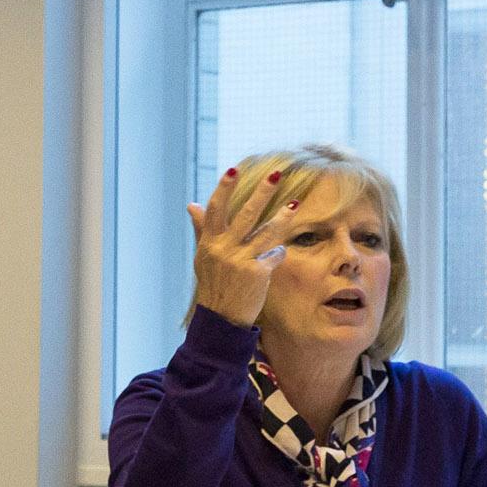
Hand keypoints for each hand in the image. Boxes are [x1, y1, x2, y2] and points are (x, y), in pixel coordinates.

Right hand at [188, 166, 296, 329]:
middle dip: (262, 193)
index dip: (224, 189)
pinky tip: (278, 254)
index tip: (233, 170)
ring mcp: (240, 261)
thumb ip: (201, 229)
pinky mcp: (256, 273)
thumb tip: (192, 204)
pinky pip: (274, 256)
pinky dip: (277, 254)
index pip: (215, 209)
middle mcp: (223, 249)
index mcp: (209, 243)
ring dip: (282, 217)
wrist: (221, 317)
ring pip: (267, 232)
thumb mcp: (203, 257)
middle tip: (276, 175)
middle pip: (245, 215)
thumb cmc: (213, 284)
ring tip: (294, 205)